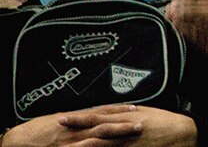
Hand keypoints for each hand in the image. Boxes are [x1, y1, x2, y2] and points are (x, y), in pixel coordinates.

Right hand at [2, 105, 143, 145]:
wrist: (19, 142)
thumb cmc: (38, 130)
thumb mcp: (61, 119)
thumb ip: (79, 118)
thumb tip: (96, 114)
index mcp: (76, 119)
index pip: (102, 113)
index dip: (120, 111)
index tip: (136, 109)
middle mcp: (76, 129)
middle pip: (105, 125)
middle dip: (125, 124)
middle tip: (143, 122)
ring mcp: (73, 143)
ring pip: (100, 139)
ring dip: (119, 137)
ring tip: (135, 134)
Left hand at [63, 106, 195, 146]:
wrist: (183, 133)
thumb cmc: (164, 121)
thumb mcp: (144, 111)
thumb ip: (125, 112)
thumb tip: (110, 110)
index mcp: (125, 117)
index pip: (96, 117)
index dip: (78, 118)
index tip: (61, 118)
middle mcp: (123, 130)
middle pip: (93, 132)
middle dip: (74, 134)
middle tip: (53, 136)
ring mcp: (128, 144)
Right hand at [167, 0, 207, 69]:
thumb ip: (196, 9)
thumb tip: (175, 8)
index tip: (171, 2)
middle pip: (186, 8)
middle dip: (176, 10)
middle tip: (167, 14)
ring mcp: (207, 27)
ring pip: (185, 23)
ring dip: (177, 22)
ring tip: (171, 23)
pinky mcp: (206, 43)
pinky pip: (189, 38)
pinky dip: (181, 35)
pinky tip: (176, 32)